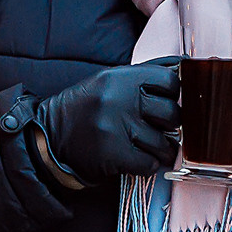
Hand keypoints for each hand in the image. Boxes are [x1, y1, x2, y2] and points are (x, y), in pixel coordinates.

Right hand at [36, 57, 182, 183]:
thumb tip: (181, 66)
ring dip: (161, 149)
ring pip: (164, 143)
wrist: (49, 137)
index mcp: (120, 77)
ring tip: (148, 146)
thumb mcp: (109, 80)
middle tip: (159, 128)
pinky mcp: (113, 154)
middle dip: (170, 125)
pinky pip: (149, 163)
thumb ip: (144, 74)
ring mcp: (116, 127)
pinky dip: (147, 165)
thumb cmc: (84, 109)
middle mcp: (119, 99)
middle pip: (171, 114)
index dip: (174, 94)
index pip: (170, 81)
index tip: (166, 102)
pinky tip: (136, 158)